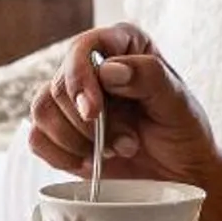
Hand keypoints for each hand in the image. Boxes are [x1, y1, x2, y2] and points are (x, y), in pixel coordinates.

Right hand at [28, 24, 221, 183]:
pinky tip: (89, 163)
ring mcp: (72, 98)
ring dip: (75, 141)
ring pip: (42, 110)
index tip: (92, 112)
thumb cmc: (184, 133)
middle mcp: (92, 66)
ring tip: (112, 153)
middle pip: (60, 85)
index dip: (80, 78)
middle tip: (126, 144)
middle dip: (90, 125)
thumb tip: (108, 69)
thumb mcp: (179, 104)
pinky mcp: (59, 130)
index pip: (83, 47)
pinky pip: (37, 138)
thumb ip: (149, 78)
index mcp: (122, 45)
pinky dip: (61, 156)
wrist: (180, 175)